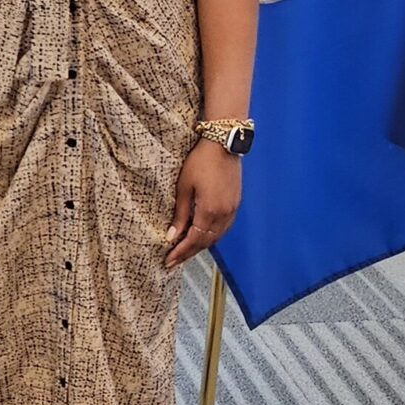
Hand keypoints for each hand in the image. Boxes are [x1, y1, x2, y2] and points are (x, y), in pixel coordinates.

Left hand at [164, 143, 241, 268]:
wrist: (223, 143)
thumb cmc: (200, 161)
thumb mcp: (184, 187)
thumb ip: (180, 214)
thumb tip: (172, 236)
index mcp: (210, 211)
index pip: (193, 240)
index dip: (181, 252)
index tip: (169, 261)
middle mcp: (224, 214)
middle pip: (206, 242)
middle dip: (189, 253)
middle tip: (174, 261)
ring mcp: (232, 210)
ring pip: (216, 237)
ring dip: (200, 246)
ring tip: (185, 251)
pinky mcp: (235, 204)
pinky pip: (223, 228)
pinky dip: (211, 236)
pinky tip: (201, 236)